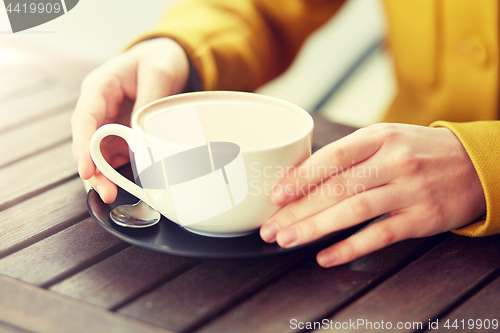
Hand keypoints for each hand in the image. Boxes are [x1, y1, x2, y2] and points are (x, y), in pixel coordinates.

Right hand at [71, 38, 189, 202]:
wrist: (167, 59)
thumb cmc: (158, 60)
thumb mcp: (158, 73)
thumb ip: (148, 101)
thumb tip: (141, 135)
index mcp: (100, 87)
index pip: (85, 119)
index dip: (83, 146)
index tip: (87, 169)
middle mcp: (99, 108)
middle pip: (87, 142)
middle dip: (93, 169)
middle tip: (106, 192)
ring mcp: (109, 123)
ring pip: (99, 154)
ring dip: (104, 175)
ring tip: (112, 195)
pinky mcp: (121, 135)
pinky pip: (116, 156)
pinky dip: (119, 172)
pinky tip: (125, 187)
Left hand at [259, 123, 485, 266]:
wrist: (475, 163)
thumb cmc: (417, 151)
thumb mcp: (385, 139)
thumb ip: (348, 155)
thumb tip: (300, 177)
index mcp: (378, 137)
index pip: (331, 156)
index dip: (300, 177)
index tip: (274, 196)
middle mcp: (393, 161)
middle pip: (336, 188)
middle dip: (297, 210)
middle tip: (270, 228)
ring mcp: (408, 190)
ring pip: (354, 211)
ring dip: (315, 229)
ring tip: (287, 240)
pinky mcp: (422, 217)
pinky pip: (381, 234)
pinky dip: (351, 247)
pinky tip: (326, 257)